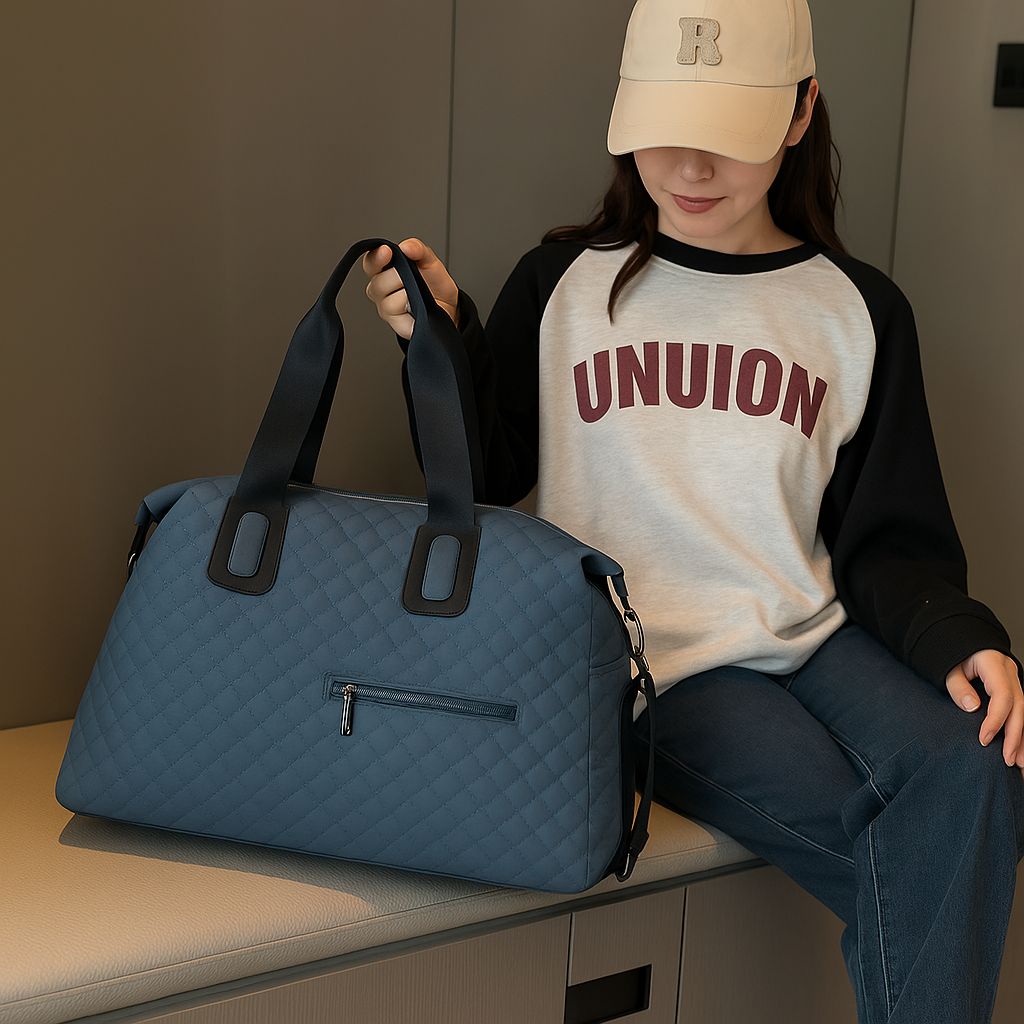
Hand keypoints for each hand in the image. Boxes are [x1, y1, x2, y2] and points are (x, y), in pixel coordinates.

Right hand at [361, 237, 459, 339]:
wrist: (450, 305)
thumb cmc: (434, 284)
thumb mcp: (429, 261)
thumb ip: (418, 250)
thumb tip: (407, 246)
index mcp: (384, 271)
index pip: (370, 263)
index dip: (376, 257)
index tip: (387, 251)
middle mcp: (381, 291)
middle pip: (378, 283)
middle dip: (398, 277)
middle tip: (414, 276)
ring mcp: (387, 310)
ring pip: (389, 302)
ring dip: (408, 294)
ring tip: (420, 293)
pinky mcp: (398, 326)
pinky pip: (400, 318)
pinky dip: (413, 310)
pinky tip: (420, 307)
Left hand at [945, 650, 1023, 774]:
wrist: (962, 642)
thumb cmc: (953, 655)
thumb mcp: (949, 667)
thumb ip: (958, 686)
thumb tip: (972, 707)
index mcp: (994, 664)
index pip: (1003, 696)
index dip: (996, 720)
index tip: (984, 739)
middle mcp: (1010, 673)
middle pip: (1019, 707)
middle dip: (1015, 736)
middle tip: (1008, 759)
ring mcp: (1014, 680)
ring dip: (1022, 737)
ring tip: (1019, 762)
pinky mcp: (1013, 689)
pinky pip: (1020, 711)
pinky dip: (1020, 731)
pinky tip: (1019, 749)